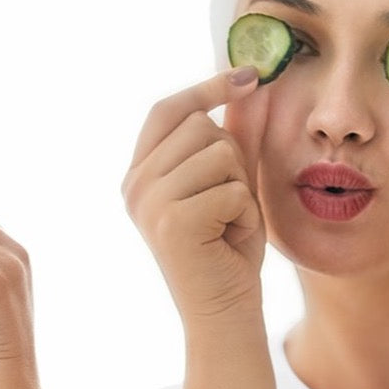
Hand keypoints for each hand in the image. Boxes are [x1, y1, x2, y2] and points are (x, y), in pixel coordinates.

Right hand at [122, 66, 266, 324]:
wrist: (224, 314)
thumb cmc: (227, 253)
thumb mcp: (234, 183)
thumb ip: (238, 135)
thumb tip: (253, 80)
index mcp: (140, 174)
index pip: (168, 110)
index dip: (206, 88)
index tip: (251, 74)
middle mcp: (135, 186)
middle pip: (200, 126)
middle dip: (231, 160)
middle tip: (227, 207)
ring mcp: (148, 203)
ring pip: (218, 153)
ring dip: (239, 189)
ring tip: (228, 224)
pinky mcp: (171, 221)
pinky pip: (230, 188)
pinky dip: (244, 213)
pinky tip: (230, 239)